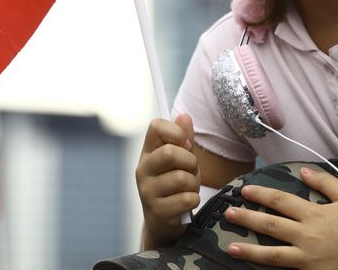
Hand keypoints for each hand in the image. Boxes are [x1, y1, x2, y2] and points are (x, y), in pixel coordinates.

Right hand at [135, 113, 199, 246]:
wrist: (165, 221)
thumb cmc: (175, 185)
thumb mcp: (182, 160)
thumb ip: (184, 139)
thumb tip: (184, 115)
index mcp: (148, 151)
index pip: (156, 126)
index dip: (176, 132)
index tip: (185, 145)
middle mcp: (143, 169)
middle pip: (170, 153)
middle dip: (191, 162)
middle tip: (191, 171)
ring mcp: (147, 191)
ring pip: (182, 178)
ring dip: (194, 184)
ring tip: (188, 189)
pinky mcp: (156, 211)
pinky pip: (186, 199)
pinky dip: (194, 200)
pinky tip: (186, 203)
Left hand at [223, 166, 337, 269]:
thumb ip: (324, 182)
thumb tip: (304, 170)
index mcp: (313, 214)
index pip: (280, 201)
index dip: (260, 195)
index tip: (244, 191)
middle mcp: (306, 235)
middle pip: (270, 225)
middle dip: (246, 218)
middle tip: (228, 213)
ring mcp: (308, 258)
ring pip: (272, 255)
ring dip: (249, 250)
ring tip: (230, 248)